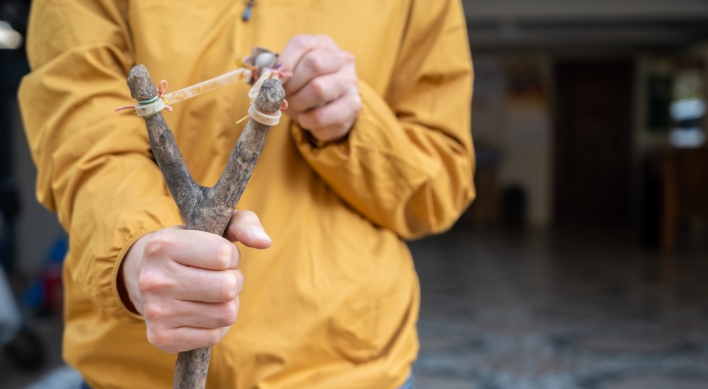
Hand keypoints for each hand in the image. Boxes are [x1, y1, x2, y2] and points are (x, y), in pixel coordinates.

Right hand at [118, 210, 270, 353]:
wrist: (153, 279)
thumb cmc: (194, 249)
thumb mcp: (215, 226)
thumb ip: (244, 224)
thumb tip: (264, 242)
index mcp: (163, 245)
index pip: (224, 255)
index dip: (232, 256)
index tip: (219, 256)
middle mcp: (153, 279)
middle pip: (228, 287)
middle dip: (233, 281)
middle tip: (218, 277)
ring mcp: (155, 312)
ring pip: (226, 314)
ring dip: (228, 304)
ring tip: (211, 294)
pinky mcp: (162, 338)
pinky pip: (215, 336)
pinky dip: (217, 325)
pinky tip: (202, 312)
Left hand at [279, 35, 361, 142]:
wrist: (333, 110)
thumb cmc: (306, 87)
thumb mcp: (291, 74)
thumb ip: (272, 70)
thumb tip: (250, 69)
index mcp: (324, 44)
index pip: (302, 44)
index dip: (283, 62)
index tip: (274, 78)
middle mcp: (342, 59)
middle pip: (314, 63)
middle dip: (292, 84)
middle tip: (283, 96)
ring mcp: (350, 82)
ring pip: (319, 89)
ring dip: (298, 103)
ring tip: (295, 107)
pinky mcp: (353, 106)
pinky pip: (322, 116)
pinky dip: (307, 121)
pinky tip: (306, 119)